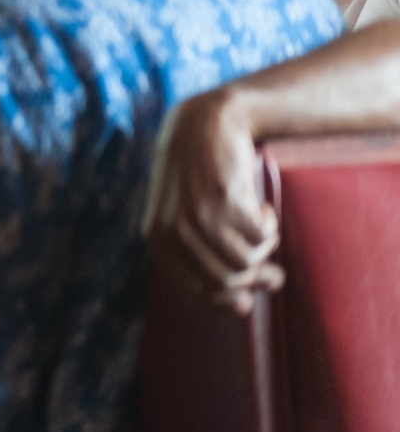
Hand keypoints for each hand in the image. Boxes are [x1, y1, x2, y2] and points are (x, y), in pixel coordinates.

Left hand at [146, 87, 280, 314]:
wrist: (204, 125)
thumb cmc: (196, 176)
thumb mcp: (181, 215)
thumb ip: (197, 256)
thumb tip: (241, 306)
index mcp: (157, 239)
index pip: (193, 292)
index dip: (224, 300)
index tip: (246, 302)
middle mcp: (174, 230)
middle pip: (226, 281)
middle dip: (255, 282)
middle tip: (274, 276)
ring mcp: (198, 215)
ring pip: (246, 261)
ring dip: (263, 250)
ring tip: (263, 230)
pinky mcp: (225, 199)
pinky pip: (260, 235)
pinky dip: (268, 226)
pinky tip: (261, 208)